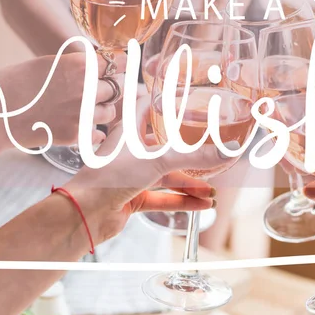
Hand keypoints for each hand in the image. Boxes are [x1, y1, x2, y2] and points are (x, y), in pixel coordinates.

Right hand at [0, 52, 126, 149]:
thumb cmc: (11, 85)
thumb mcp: (46, 64)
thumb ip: (74, 65)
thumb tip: (94, 64)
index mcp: (79, 65)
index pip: (120, 62)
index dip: (121, 65)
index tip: (119, 68)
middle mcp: (87, 88)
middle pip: (118, 88)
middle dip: (112, 89)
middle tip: (100, 91)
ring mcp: (83, 113)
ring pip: (111, 112)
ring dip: (103, 111)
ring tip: (86, 110)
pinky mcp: (76, 135)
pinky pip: (99, 134)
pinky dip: (94, 132)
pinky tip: (82, 128)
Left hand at [63, 102, 225, 244]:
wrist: (84, 213)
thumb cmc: (110, 176)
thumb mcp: (159, 160)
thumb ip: (196, 156)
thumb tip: (230, 150)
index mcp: (130, 130)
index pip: (150, 108)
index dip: (168, 103)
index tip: (189, 101)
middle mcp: (131, 150)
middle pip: (166, 146)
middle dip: (189, 152)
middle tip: (211, 152)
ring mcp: (132, 174)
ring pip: (167, 176)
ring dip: (190, 183)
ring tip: (213, 190)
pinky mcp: (133, 196)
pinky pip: (163, 197)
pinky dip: (182, 201)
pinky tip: (202, 205)